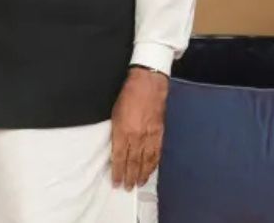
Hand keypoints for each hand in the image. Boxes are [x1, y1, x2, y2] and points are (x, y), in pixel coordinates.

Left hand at [110, 66, 168, 190]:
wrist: (148, 85)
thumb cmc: (127, 96)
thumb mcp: (114, 114)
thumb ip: (116, 132)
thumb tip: (116, 148)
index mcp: (123, 131)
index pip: (119, 157)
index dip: (118, 172)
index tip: (116, 182)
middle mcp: (137, 137)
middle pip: (133, 162)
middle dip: (130, 177)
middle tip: (127, 188)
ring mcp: (150, 136)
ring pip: (146, 161)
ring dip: (142, 174)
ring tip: (138, 183)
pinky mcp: (159, 133)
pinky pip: (156, 153)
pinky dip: (154, 164)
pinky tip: (151, 171)